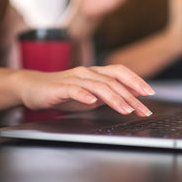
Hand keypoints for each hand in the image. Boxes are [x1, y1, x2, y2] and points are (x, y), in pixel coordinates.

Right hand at [16, 65, 154, 116]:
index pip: (120, 72)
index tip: (150, 93)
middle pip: (113, 81)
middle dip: (131, 95)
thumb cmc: (62, 93)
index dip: (136, 80)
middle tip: (143, 109)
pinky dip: (84, 96)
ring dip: (114, 98)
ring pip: (98, 85)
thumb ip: (107, 95)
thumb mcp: (89, 95)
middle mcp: (87, 72)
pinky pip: (74, 90)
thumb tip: (129, 98)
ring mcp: (74, 78)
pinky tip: (92, 102)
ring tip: (126, 110)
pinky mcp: (60, 87)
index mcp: (95, 73)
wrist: (32, 88)